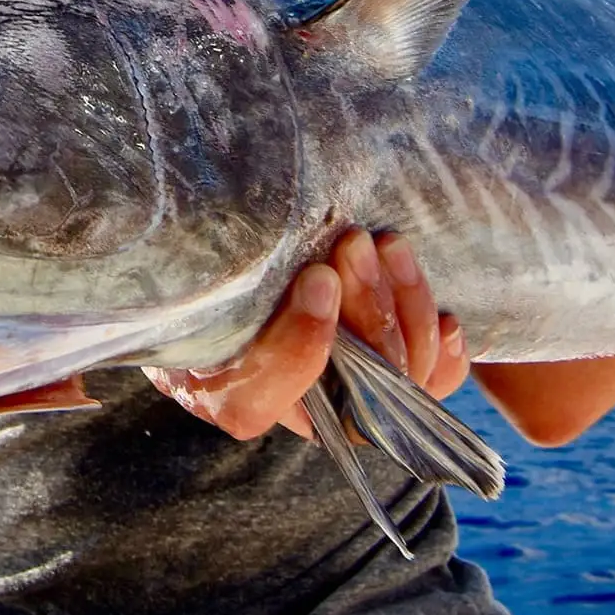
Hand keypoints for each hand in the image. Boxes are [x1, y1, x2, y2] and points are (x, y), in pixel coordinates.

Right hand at [145, 227, 469, 439]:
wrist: (220, 256)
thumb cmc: (191, 257)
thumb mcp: (177, 261)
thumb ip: (190, 261)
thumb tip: (164, 210)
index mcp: (211, 385)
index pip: (257, 403)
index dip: (299, 352)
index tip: (320, 280)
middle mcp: (277, 404)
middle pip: (340, 394)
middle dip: (363, 315)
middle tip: (358, 243)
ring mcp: (332, 395)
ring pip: (388, 389)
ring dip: (402, 312)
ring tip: (389, 246)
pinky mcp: (377, 378)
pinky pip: (425, 389)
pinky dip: (444, 358)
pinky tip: (450, 321)